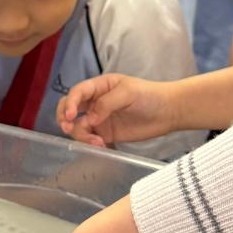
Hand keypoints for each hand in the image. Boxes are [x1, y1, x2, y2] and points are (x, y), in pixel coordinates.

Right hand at [57, 74, 178, 146]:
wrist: (167, 112)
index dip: (70, 103)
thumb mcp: (128, 92)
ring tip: (97, 141)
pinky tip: (101, 145)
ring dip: (81, 135)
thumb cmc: (149, 95)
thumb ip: (106, 104)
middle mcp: (95, 102)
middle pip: (69, 108)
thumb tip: (89, 119)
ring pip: (78, 127)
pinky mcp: (106, 134)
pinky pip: (90, 139)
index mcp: (99, 86)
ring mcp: (99, 119)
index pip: (77, 92)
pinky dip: (90, 143)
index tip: (71, 117)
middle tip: (68, 128)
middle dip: (64, 118)